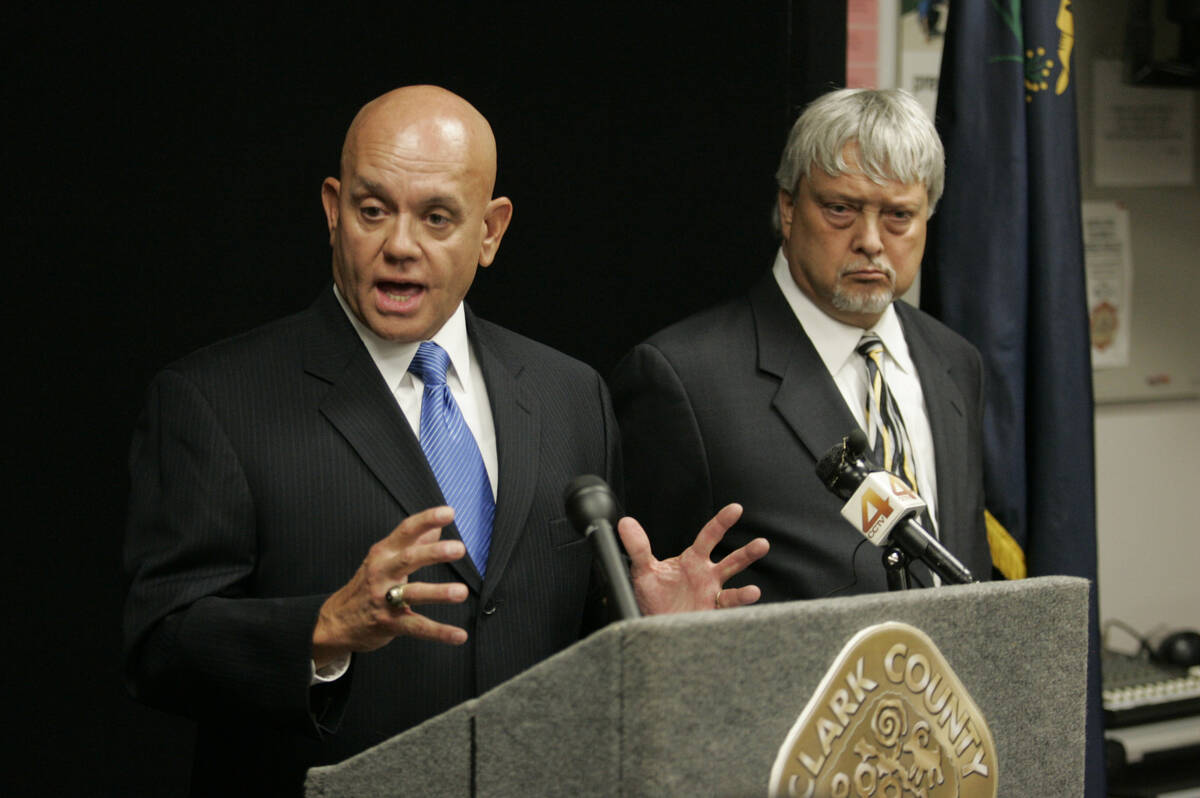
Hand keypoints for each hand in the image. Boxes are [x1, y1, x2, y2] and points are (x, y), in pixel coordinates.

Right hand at [312, 506, 468, 667]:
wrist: (336, 621)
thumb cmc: (366, 586)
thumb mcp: (383, 559)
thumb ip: (412, 543)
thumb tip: (437, 527)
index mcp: (384, 553)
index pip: (406, 531)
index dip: (427, 520)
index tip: (448, 512)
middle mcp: (383, 572)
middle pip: (409, 559)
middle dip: (434, 552)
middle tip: (459, 548)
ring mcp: (384, 599)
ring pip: (413, 594)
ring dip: (438, 593)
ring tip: (461, 592)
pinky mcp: (389, 623)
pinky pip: (416, 627)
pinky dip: (439, 632)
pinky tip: (459, 635)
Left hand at [617, 503, 768, 614]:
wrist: (651, 623)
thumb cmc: (651, 595)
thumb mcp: (642, 570)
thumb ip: (637, 547)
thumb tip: (625, 523)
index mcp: (692, 561)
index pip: (709, 536)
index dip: (722, 522)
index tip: (735, 509)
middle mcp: (706, 577)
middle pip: (732, 562)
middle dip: (747, 553)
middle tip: (762, 543)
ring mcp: (710, 597)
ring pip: (734, 592)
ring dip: (745, 593)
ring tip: (754, 591)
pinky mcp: (709, 617)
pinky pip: (724, 614)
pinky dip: (733, 613)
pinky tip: (740, 613)